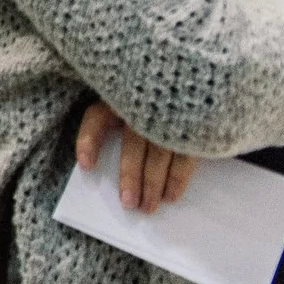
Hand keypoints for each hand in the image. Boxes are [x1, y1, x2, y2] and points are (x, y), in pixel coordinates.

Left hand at [76, 101, 196, 211]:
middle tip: (129, 204)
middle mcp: (147, 105)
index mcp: (124, 96)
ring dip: (154, 184)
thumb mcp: (128, 95)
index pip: (98, 117)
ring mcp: (173, 115)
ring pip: (160, 155)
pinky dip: (178, 179)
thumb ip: (112, 118)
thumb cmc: (155, 91)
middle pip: (134, 145)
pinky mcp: (197, 126)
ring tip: (149, 207)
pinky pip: (186, 158)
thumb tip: (92, 160)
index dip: (89, 141)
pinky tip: (171, 195)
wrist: (197, 76)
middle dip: (131, 177)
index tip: (86, 166)